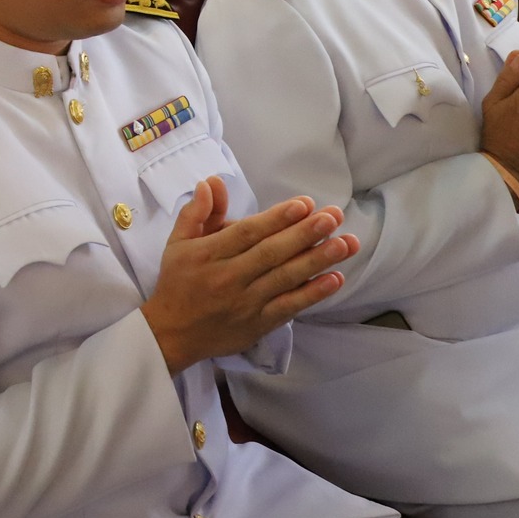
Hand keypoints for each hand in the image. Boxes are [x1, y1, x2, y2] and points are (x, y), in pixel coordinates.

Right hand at [140, 178, 358, 373]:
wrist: (172, 334)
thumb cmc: (177, 282)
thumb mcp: (177, 243)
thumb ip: (196, 212)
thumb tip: (212, 182)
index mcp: (208, 255)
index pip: (247, 233)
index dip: (276, 218)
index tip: (304, 204)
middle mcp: (228, 278)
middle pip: (271, 253)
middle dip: (305, 233)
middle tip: (333, 216)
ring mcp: (246, 303)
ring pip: (285, 278)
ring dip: (318, 260)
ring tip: (346, 243)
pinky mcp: (258, 324)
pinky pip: (289, 307)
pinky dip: (313, 294)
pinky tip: (335, 279)